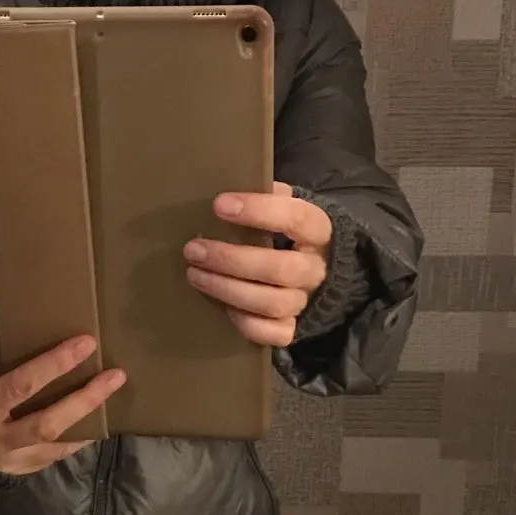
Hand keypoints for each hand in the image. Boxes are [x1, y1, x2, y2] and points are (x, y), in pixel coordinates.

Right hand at [0, 278, 125, 475]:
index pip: (20, 385)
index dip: (53, 365)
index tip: (86, 343)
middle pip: (46, 422)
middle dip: (83, 398)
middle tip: (115, 374)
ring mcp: (9, 459)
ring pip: (55, 443)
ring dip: (88, 420)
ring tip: (114, 395)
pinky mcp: (19, 470)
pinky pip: (54, 457)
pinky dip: (77, 440)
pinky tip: (99, 423)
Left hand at [183, 182, 332, 347]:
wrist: (321, 273)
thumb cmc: (291, 233)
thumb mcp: (288, 208)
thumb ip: (270, 196)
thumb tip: (237, 181)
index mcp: (319, 232)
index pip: (296, 218)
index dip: (259, 211)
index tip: (219, 205)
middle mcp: (315, 269)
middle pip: (280, 269)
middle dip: (231, 259)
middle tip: (194, 249)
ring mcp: (305, 301)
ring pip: (271, 303)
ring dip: (227, 289)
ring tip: (194, 274)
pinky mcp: (293, 328)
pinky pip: (273, 334)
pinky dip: (245, 323)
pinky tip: (222, 307)